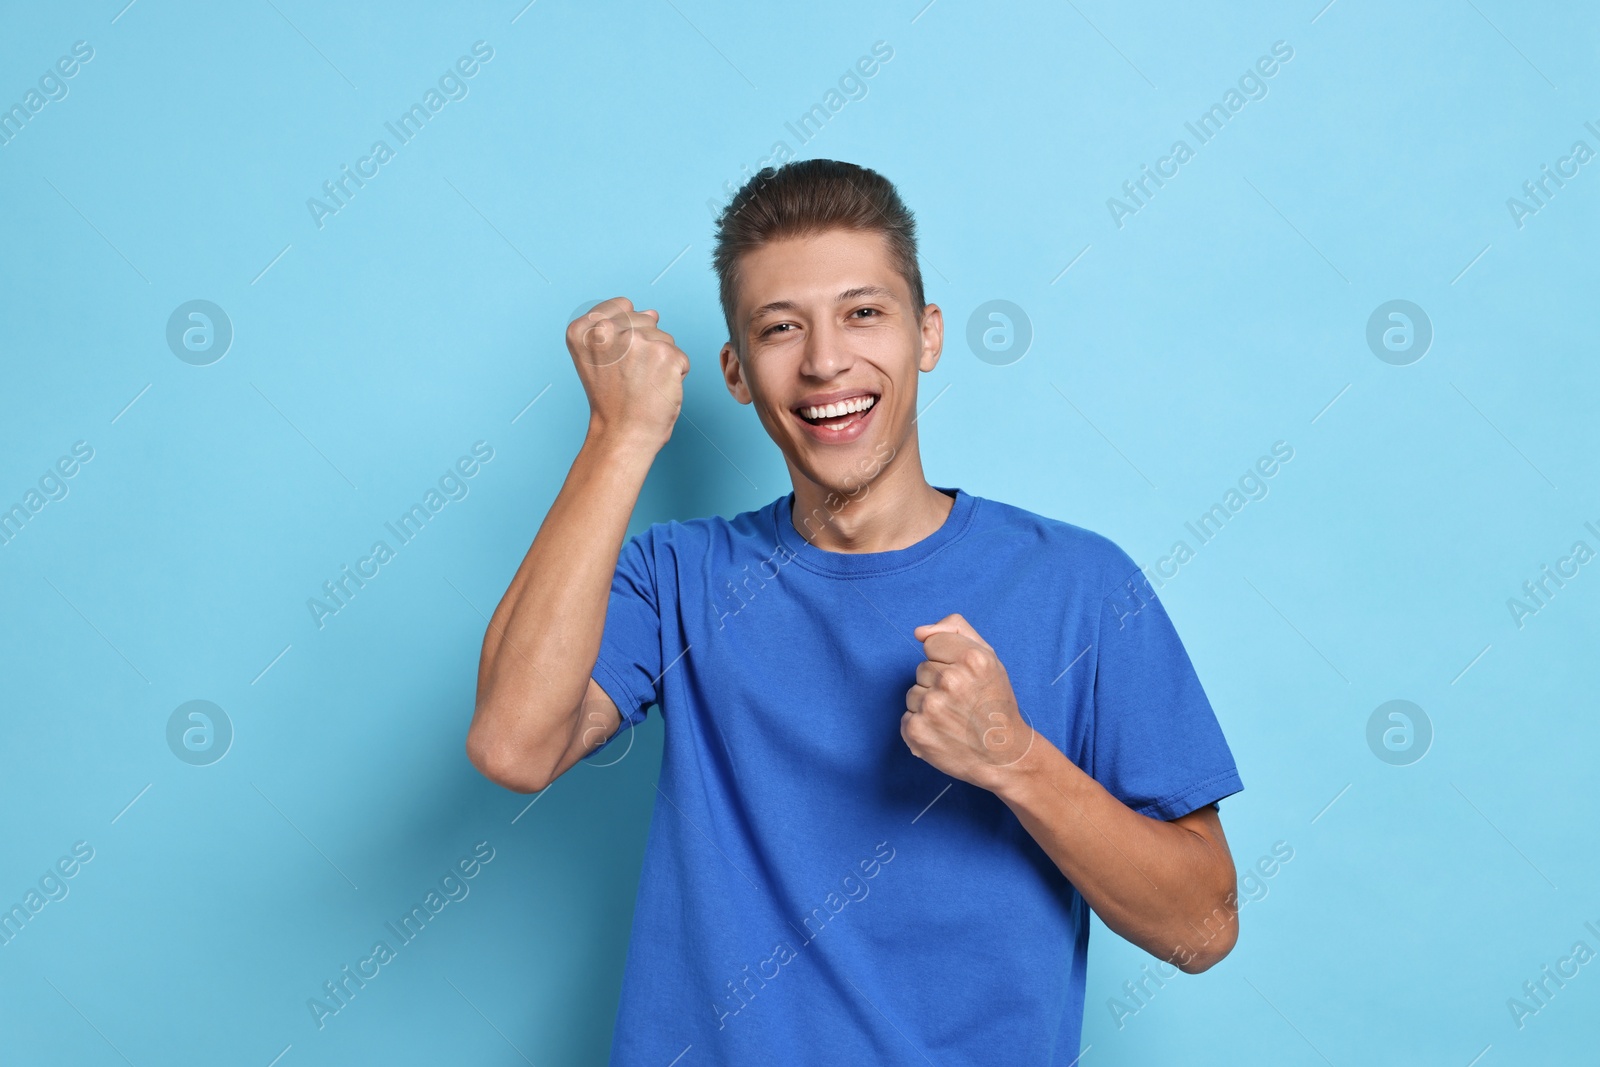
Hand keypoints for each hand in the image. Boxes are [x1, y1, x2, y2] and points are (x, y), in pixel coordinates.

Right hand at [567, 297, 688, 452]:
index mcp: (584, 329)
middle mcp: (607, 330)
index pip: (621, 306)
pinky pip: (681, 358)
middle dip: (645, 346)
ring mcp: (638, 340)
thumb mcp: (598, 359)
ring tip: (642, 384)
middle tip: (630, 377)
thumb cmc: (611, 401)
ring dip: (660, 361)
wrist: (622, 434)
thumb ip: (619, 329)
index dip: (625, 334)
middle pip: (645, 320)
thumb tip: (653, 312)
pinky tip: (657, 390)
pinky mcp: (666, 355)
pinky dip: (675, 375)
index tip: (617, 360)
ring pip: (665, 339)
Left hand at [902, 613, 1034, 790]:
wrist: (1004, 756)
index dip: (946, 661)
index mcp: (971, 658)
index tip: (964, 678)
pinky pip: (907, 717)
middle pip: (922, 668)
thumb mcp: (989, 657)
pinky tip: (943, 733)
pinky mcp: (917, 730)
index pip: (932, 643)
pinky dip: (921, 726)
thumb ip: (956, 629)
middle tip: (963, 702)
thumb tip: (919, 632)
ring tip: (954, 718)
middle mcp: (951, 680)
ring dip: (928, 704)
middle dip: (938, 683)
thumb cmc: (996, 704)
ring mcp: (932, 706)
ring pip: (913, 693)